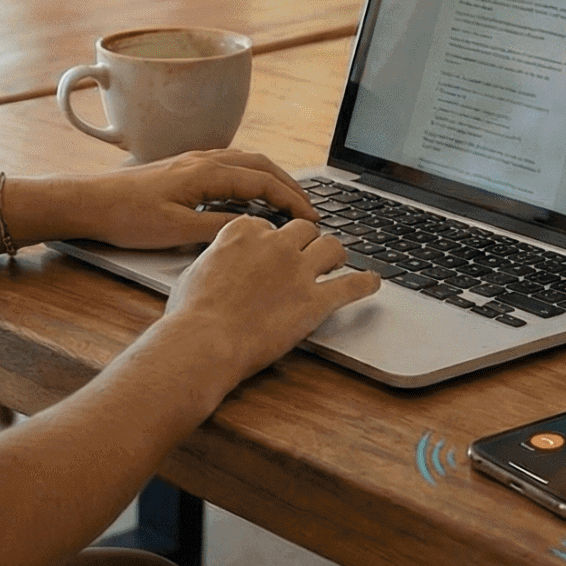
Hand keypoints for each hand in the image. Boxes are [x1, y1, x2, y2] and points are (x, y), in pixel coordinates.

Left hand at [64, 149, 319, 251]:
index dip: (292, 199)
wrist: (92, 201)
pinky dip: (251, 177)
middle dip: (290, 185)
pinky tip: (250, 194)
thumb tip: (252, 228)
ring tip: (289, 200)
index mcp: (207, 173)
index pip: (263, 182)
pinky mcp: (184, 168)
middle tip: (310, 208)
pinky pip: (230, 166)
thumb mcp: (176, 231)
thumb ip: (217, 228)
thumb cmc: (128, 216)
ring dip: (272, 178)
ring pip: (246, 162)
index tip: (311, 217)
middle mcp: (204, 159)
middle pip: (261, 165)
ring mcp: (194, 161)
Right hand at [162, 216, 379, 380]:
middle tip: (307, 254)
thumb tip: (219, 263)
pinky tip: (373, 282)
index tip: (270, 250)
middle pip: (303, 228)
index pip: (266, 224)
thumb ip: (217, 259)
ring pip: (331, 246)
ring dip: (335, 253)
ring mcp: (297, 270)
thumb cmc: (192, 313)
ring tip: (339, 262)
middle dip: (306, 240)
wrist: (205, 341)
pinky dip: (366, 283)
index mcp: (243, 232)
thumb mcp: (195, 271)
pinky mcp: (315, 301)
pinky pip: (351, 286)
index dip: (270, 239)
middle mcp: (274, 244)